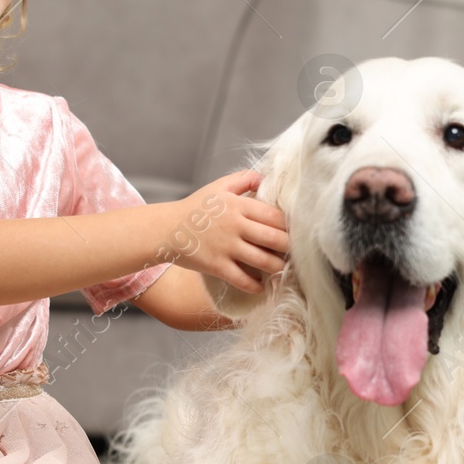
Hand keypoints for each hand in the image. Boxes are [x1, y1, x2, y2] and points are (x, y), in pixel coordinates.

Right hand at [163, 170, 289, 294]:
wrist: (166, 228)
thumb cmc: (194, 207)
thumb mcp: (218, 187)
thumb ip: (242, 180)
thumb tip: (264, 177)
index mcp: (238, 205)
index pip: (275, 216)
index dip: (289, 226)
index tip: (296, 233)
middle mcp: (235, 226)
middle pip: (274, 238)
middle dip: (290, 248)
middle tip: (297, 254)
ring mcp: (226, 247)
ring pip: (263, 261)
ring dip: (278, 268)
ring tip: (283, 270)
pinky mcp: (217, 266)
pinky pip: (242, 279)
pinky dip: (255, 286)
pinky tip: (262, 287)